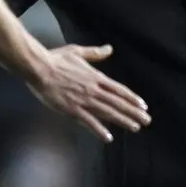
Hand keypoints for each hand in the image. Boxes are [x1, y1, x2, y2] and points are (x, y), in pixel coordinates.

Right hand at [29, 44, 150, 142]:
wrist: (39, 68)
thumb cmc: (56, 59)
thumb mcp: (77, 52)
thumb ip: (95, 53)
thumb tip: (109, 49)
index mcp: (95, 77)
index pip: (119, 89)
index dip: (132, 98)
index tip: (143, 106)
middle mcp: (93, 89)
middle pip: (117, 102)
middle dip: (133, 112)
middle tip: (146, 121)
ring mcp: (83, 100)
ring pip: (107, 112)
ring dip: (123, 120)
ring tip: (135, 127)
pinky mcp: (71, 109)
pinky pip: (88, 121)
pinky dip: (99, 130)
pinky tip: (108, 138)